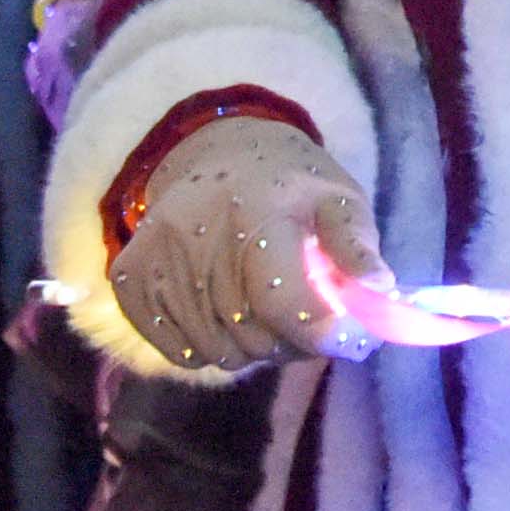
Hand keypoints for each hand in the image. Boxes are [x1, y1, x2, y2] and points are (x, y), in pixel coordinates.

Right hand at [109, 116, 384, 372]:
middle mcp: (194, 235)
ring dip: (256, 348)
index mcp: (254, 211)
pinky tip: (230, 312)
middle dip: (293, 341)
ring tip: (272, 311)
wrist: (215, 157)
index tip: (350, 340)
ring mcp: (155, 262)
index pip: (282, 300)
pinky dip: (214, 347)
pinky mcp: (129, 283)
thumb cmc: (289, 186)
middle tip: (311, 319)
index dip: (321, 331)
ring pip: (219, 352)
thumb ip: (357, 246)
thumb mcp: (337, 200)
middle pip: (252, 336)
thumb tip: (379, 291)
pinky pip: (182, 353)